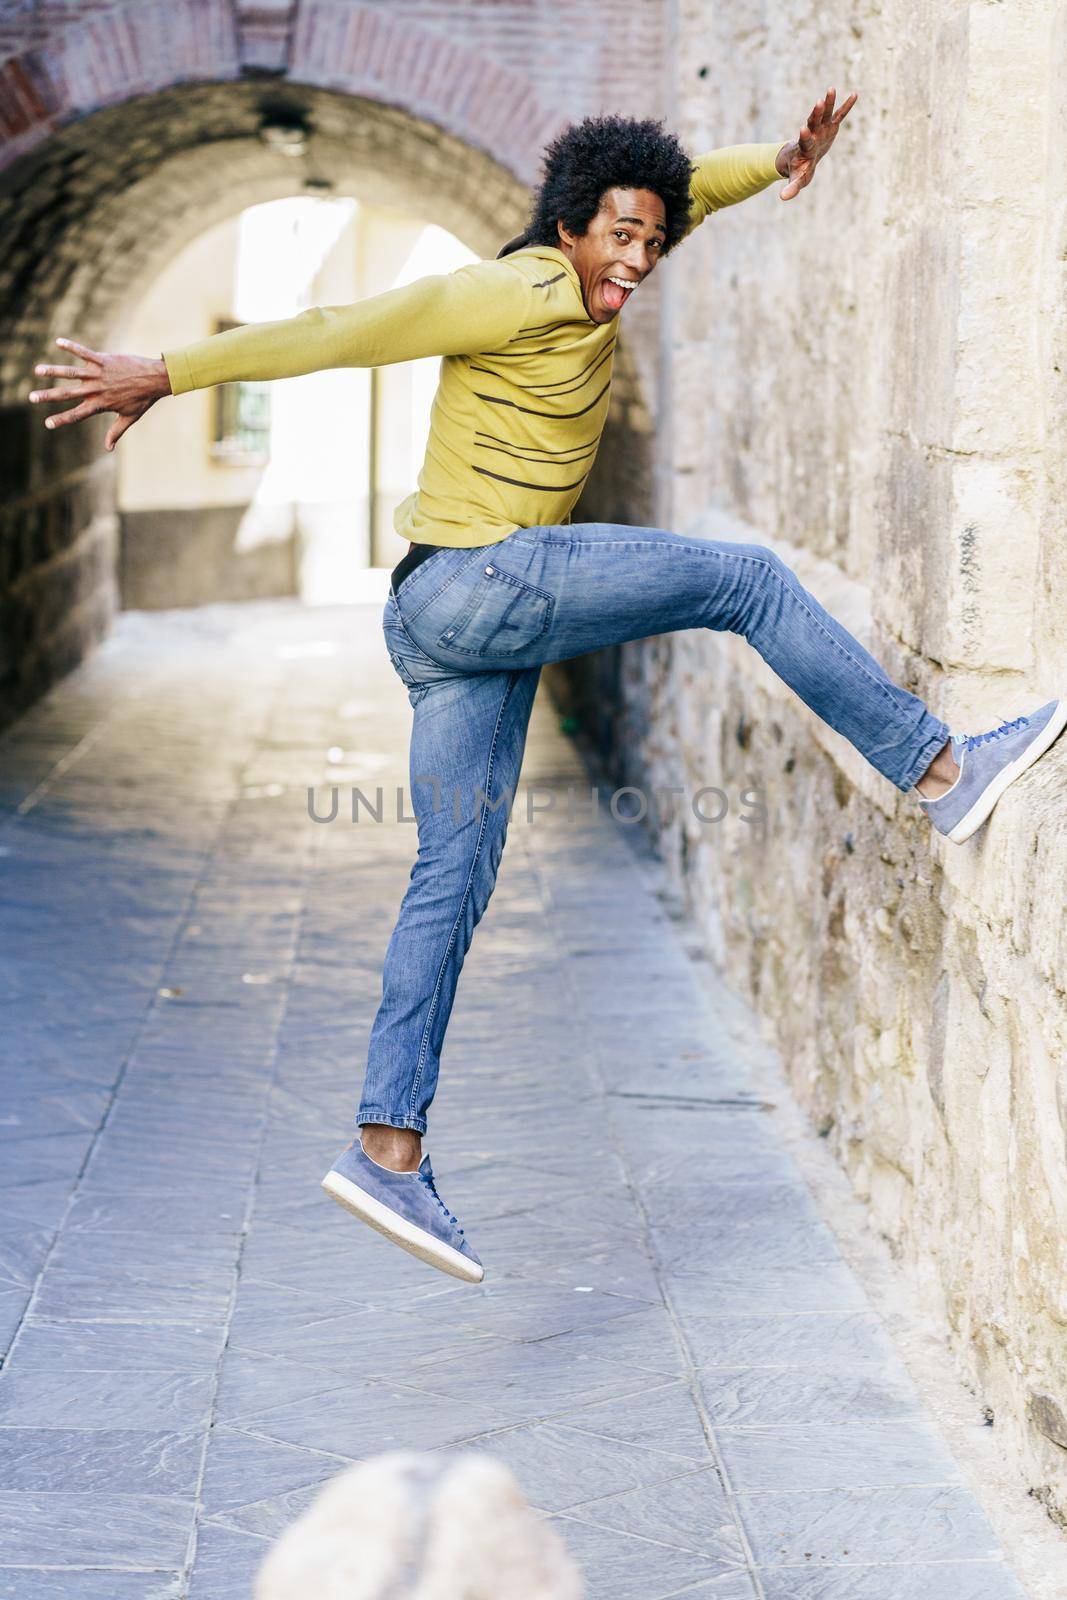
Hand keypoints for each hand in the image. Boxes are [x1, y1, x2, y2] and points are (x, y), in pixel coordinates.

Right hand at [28, 338, 171, 451]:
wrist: (156, 380)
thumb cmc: (143, 399)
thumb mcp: (129, 417)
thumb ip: (116, 432)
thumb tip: (108, 448)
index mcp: (101, 405)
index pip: (77, 414)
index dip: (61, 419)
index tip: (47, 423)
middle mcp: (97, 390)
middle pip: (68, 394)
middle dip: (48, 396)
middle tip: (31, 397)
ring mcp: (99, 375)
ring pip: (72, 373)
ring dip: (54, 371)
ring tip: (38, 370)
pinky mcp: (104, 361)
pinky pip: (85, 353)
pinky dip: (72, 347)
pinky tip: (58, 342)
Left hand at [775, 86, 856, 199]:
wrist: (801, 158)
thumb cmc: (799, 170)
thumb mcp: (797, 179)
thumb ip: (791, 187)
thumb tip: (783, 198)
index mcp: (805, 148)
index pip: (805, 141)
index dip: (804, 135)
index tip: (803, 128)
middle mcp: (813, 135)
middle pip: (813, 123)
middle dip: (816, 114)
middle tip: (818, 102)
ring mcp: (822, 129)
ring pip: (824, 115)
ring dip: (828, 103)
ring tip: (831, 90)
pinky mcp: (831, 126)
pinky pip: (840, 115)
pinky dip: (847, 106)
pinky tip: (855, 94)